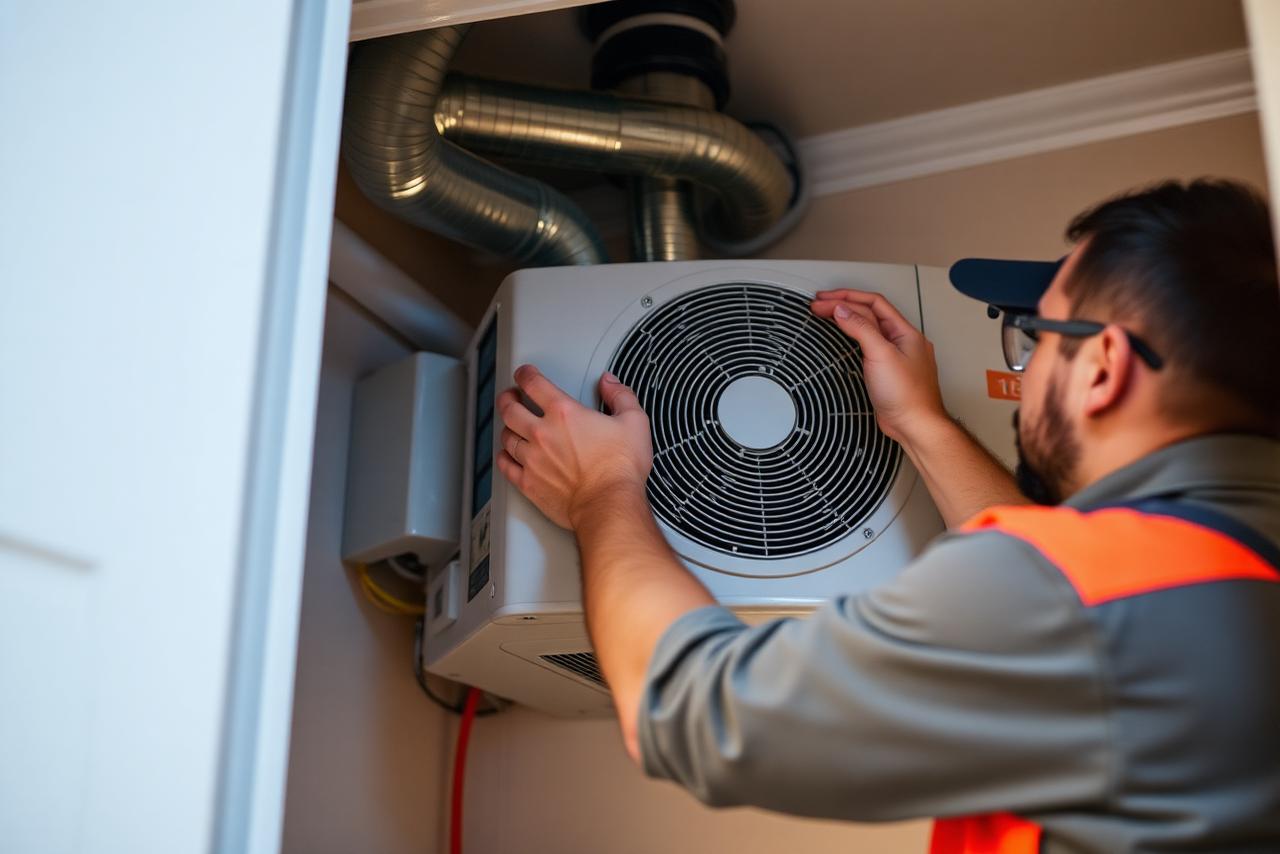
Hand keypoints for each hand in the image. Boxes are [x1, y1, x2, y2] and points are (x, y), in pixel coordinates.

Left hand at [495, 365, 652, 530]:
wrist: (609, 504)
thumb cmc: (620, 468)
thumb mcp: (634, 422)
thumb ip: (620, 396)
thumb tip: (609, 383)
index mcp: (564, 413)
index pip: (534, 384)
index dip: (525, 374)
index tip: (524, 374)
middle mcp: (542, 433)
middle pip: (510, 408)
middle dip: (508, 398)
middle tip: (511, 396)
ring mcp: (532, 459)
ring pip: (506, 436)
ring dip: (507, 427)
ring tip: (511, 425)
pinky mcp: (529, 483)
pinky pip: (506, 466)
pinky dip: (503, 457)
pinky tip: (507, 454)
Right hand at [810, 289, 947, 444]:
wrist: (915, 425)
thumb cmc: (907, 395)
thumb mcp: (881, 354)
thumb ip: (861, 328)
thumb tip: (842, 309)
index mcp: (905, 332)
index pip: (873, 303)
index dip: (847, 297)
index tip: (824, 300)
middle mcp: (901, 341)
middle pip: (870, 313)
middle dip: (844, 305)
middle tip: (819, 305)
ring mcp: (894, 356)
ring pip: (869, 328)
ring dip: (848, 319)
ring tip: (827, 314)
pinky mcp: (886, 371)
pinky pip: (868, 345)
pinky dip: (853, 337)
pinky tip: (844, 338)